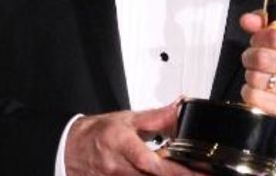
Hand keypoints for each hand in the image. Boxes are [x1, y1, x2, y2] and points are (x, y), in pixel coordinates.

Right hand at [65, 102, 204, 174]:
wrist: (71, 147)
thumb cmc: (98, 133)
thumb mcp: (128, 119)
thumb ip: (157, 117)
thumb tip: (181, 107)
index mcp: (122, 145)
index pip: (154, 164)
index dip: (179, 171)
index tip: (201, 172)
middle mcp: (118, 168)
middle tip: (204, 175)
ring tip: (187, 173)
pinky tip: (164, 174)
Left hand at [239, 11, 275, 131]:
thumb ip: (266, 25)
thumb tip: (248, 20)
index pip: (273, 35)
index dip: (258, 38)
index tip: (259, 41)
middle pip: (260, 57)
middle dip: (250, 57)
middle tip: (256, 59)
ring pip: (254, 77)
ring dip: (251, 75)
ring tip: (263, 75)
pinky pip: (253, 97)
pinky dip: (251, 93)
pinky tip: (263, 90)